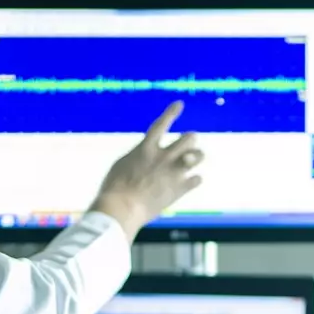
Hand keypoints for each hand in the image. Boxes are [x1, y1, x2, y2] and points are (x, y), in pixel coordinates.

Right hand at [90, 101, 203, 239]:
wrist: (121, 208)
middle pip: (188, 138)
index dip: (171, 112)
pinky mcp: (179, 189)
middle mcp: (163, 156)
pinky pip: (197, 179)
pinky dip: (194, 180)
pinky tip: (190, 182)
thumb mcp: (122, 165)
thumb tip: (146, 154)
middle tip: (189, 142)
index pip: (162, 124)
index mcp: (146, 148)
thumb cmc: (114, 189)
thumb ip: (138, 156)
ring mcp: (173, 172)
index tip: (180, 104)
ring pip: (198, 156)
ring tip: (193, 160)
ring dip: (197, 156)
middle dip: (190, 139)